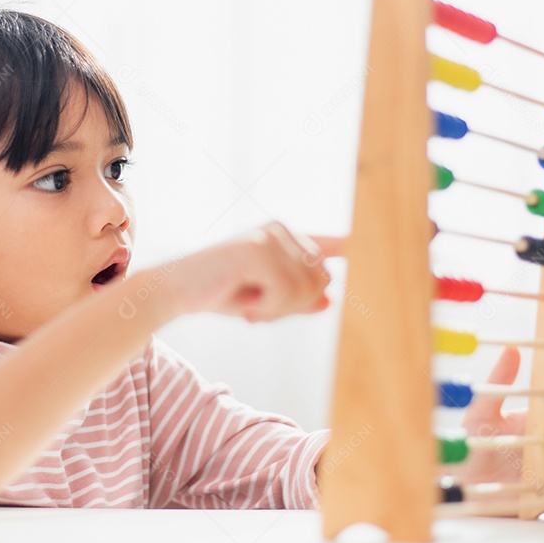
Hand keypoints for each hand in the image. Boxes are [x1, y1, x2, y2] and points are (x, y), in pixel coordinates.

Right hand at [171, 222, 343, 322]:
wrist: (175, 291)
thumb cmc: (219, 293)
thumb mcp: (266, 300)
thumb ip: (298, 299)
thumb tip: (331, 299)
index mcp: (285, 237)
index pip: (331, 243)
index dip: (353, 246)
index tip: (369, 246)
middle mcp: (281, 230)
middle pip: (321, 278)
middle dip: (295, 305)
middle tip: (261, 312)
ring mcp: (269, 236)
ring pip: (306, 287)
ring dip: (280, 310)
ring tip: (251, 308)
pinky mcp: (257, 250)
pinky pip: (287, 292)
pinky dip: (269, 308)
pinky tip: (247, 307)